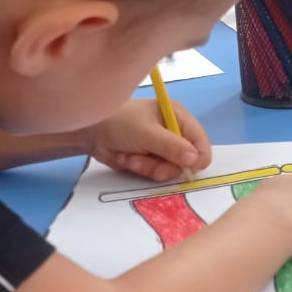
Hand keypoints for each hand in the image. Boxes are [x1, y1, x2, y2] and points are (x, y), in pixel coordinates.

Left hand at [88, 98, 211, 180]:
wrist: (90, 133)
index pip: (201, 143)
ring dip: (150, 168)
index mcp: (178, 117)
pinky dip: (142, 170)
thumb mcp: (146, 133)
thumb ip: (170, 146)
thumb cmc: (119, 122)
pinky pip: (156, 174)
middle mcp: (174, 132)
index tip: (183, 168)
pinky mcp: (151, 160)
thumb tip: (194, 159)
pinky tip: (128, 159)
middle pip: (187, 161)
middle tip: (150, 164)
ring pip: (170, 170)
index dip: (195, 159)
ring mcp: (162, 148)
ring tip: (132, 158)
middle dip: (165, 166)